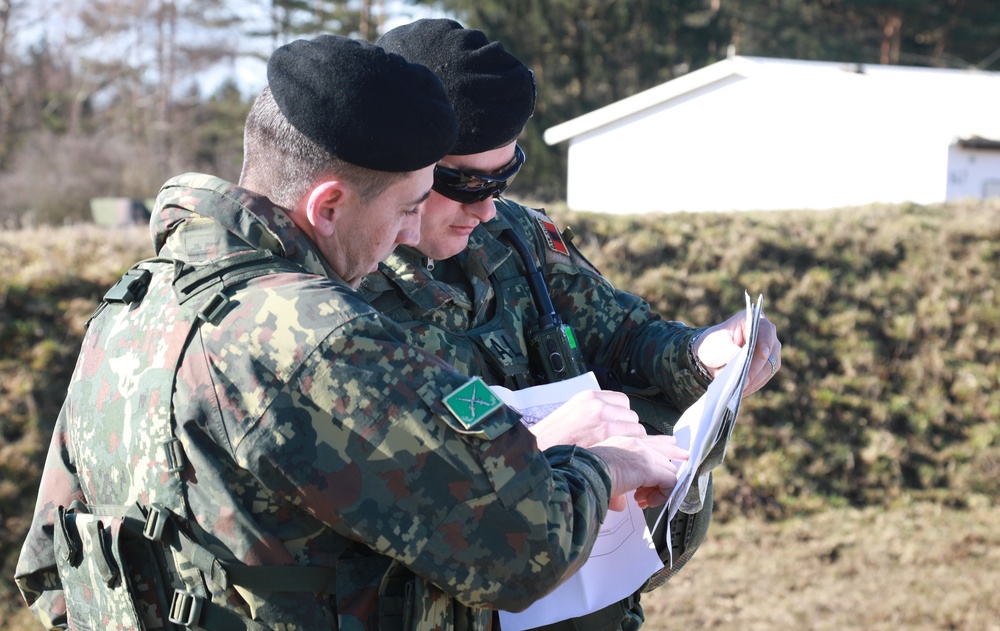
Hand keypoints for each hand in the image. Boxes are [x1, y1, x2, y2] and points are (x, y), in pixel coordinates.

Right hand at [530, 390, 645, 450]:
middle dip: (627, 428)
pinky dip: (631, 448)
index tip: (618, 425)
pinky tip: (622, 455)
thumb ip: (593, 411)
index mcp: (589, 396)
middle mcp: (599, 405)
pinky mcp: (608, 437)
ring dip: (631, 439)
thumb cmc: (552, 437)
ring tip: (620, 449)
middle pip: (631, 414)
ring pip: (636, 427)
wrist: (540, 450)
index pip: (622, 400)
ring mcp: (605, 420)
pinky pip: (634, 439)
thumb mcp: (572, 413)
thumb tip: (610, 418)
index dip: (622, 415)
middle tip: (619, 440)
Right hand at [587, 434, 688, 510]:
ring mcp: (643, 454)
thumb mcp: (601, 476)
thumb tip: (621, 504)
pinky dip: (663, 495)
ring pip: (667, 469)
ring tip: (646, 501)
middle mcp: (633, 443)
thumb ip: (615, 487)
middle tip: (672, 475)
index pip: (649, 441)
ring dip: (659, 488)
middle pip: (664, 452)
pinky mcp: (649, 467)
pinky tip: (649, 502)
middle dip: (667, 468)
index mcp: (620, 441)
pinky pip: (669, 482)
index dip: (664, 445)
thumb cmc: (584, 475)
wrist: (581, 473)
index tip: (674, 445)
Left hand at [692, 310, 781, 395]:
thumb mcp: (716, 346)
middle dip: (757, 368)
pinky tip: (743, 391)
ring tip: (741, 390)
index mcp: (752, 319)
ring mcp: (770, 349)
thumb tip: (740, 364)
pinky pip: (765, 376)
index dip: (766, 341)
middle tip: (744, 381)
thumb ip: (728, 352)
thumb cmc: (713, 344)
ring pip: (770, 366)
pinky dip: (755, 384)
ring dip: (756, 379)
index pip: (765, 329)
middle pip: (770, 352)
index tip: (763, 354)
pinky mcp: (768, 364)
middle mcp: (766, 333)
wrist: (712, 354)